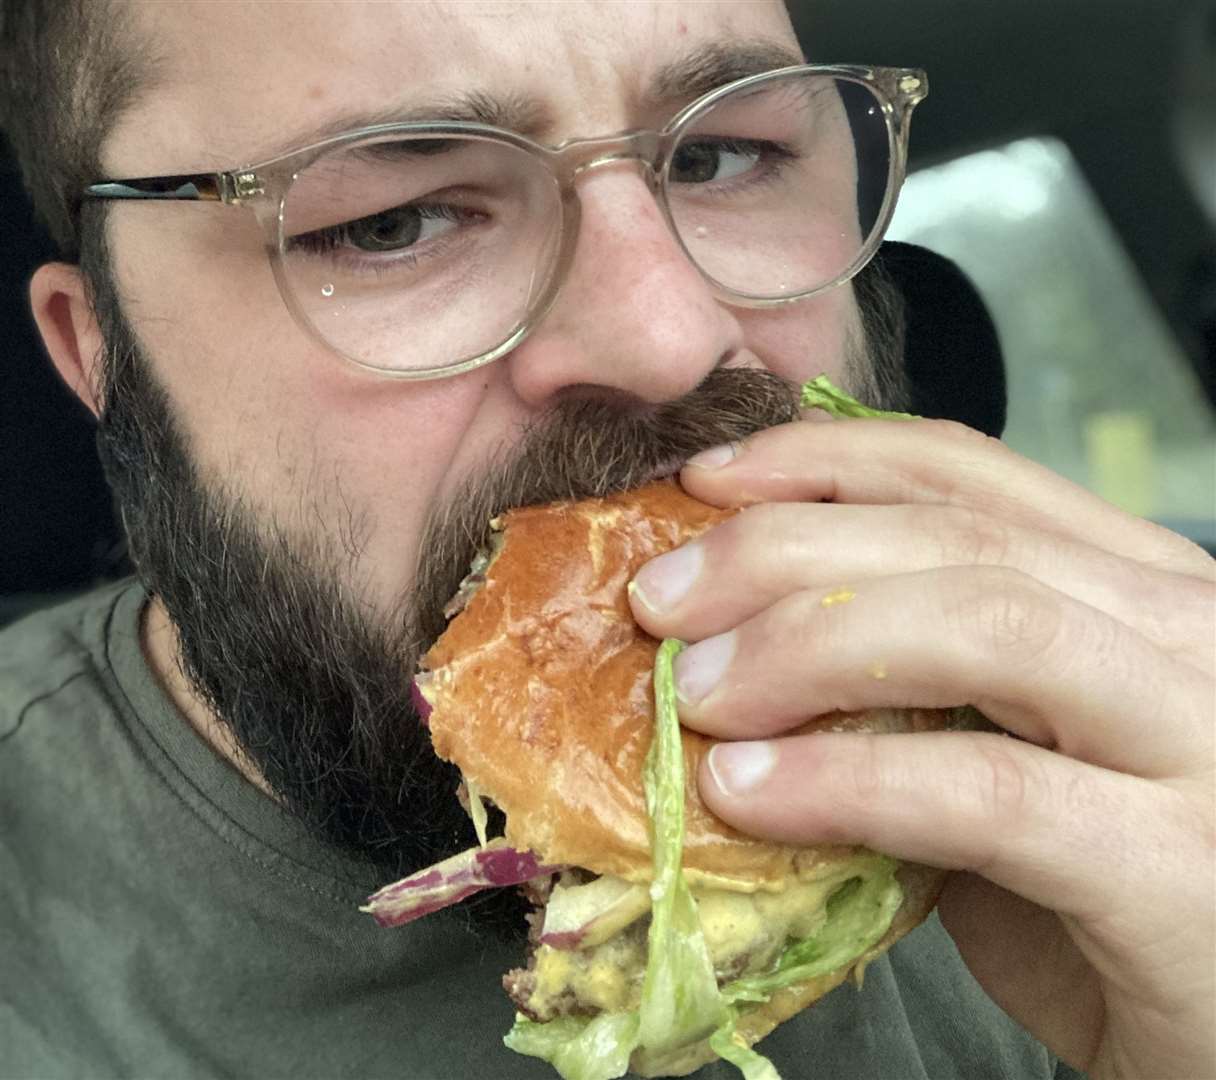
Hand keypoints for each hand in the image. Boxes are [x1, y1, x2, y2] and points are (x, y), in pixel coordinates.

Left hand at [628, 416, 1215, 1079]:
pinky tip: (749, 792)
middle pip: (956, 535)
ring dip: (803, 645)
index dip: (823, 461)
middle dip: (779, 550)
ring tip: (692, 693)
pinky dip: (844, 781)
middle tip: (661, 599)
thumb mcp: (1020, 758)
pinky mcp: (1183, 868)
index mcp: (1141, 588)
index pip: (970, 477)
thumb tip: (746, 647)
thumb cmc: (1116, 900)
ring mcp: (1201, 738)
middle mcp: (1186, 633)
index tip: (706, 480)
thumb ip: (925, 689)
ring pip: (980, 626)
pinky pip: (986, 792)